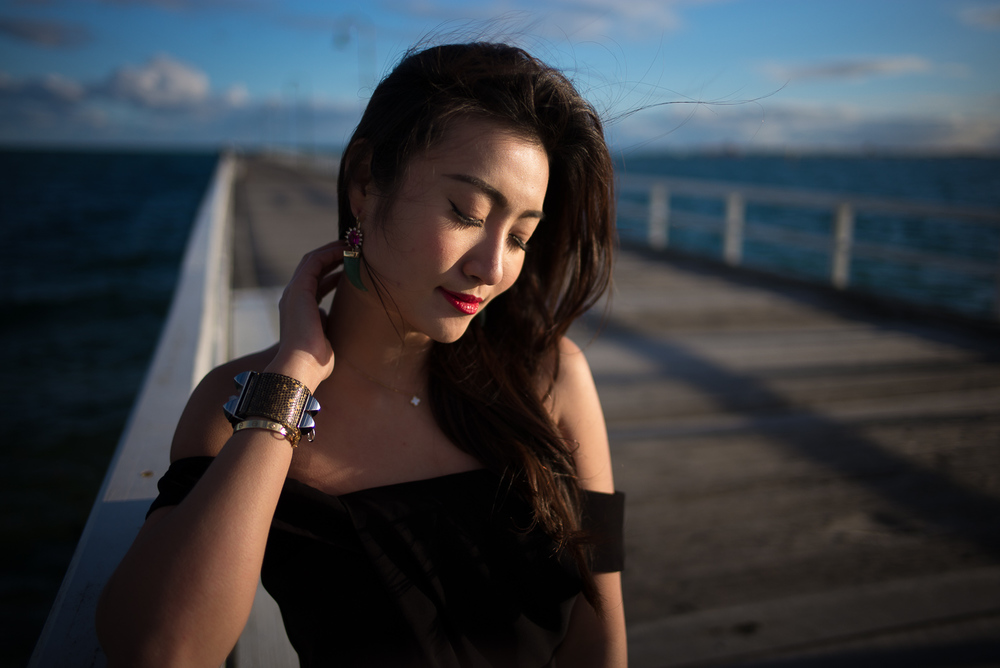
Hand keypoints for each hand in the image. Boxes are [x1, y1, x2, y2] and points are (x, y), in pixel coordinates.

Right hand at [264, 240, 344, 389]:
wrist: (302, 367)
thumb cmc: (316, 361)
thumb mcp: (326, 337)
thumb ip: (328, 324)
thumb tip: (335, 317)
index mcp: (298, 309)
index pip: (314, 282)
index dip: (331, 272)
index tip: (349, 266)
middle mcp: (293, 298)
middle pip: (312, 267)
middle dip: (331, 256)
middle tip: (351, 250)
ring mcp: (294, 292)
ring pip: (312, 261)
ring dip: (331, 250)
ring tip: (350, 245)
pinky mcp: (299, 289)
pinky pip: (315, 262)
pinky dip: (329, 253)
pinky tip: (345, 250)